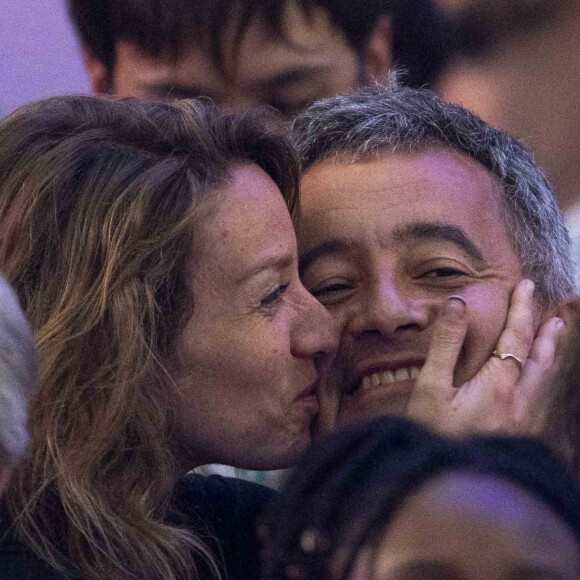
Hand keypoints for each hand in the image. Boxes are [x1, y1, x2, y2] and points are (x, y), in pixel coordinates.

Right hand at [406, 279, 565, 434]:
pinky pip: (543, 398)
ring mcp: (524, 421)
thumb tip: (457, 304)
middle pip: (541, 358)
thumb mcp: (430, 388)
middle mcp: (520, 400)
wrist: (446, 485)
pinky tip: (542, 380)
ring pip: (546, 379)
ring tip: (558, 334)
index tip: (524, 285)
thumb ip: (445, 344)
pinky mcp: (521, 436)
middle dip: (546, 330)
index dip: (521, 310)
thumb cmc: (433, 435)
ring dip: (553, 353)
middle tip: (557, 309)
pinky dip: (547, 377)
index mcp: (498, 384)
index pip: (516, 337)